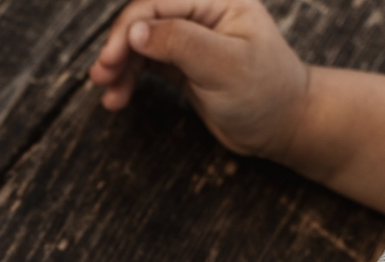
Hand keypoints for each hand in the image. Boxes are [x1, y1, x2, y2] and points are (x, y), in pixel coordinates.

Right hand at [89, 0, 309, 159]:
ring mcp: (191, 39)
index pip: (159, 3)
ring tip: (108, 93)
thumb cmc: (266, 93)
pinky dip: (129, 79)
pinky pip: (146, 64)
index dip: (129, 28)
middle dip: (120, 47)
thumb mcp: (224, 65)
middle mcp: (202, 13)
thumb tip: (135, 30)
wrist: (283, 126)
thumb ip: (180, 43)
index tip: (110, 59)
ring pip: (141, 43)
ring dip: (120, 66)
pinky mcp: (183, 64)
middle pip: (145, 20)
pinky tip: (118, 98)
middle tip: (101, 76)